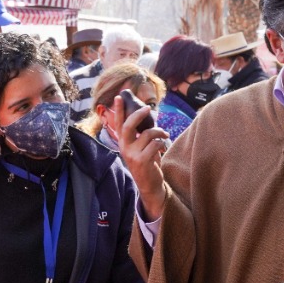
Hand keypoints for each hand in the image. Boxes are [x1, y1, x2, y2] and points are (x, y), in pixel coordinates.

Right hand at [111, 93, 170, 220]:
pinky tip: (163, 148)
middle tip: (148, 109)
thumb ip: (140, 134)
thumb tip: (147, 116)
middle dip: (138, 115)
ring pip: (147, 134)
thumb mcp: (140, 148)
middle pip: (128, 126)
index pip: (118, 124)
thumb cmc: (147, 163)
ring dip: (159, 132)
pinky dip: (162, 143)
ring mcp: (132, 155)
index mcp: (123, 142)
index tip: (120, 97)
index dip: (118, 110)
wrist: (150, 185)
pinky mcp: (142, 161)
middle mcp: (124, 148)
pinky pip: (155, 144)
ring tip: (164, 134)